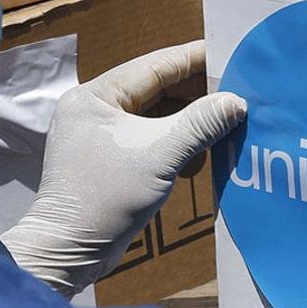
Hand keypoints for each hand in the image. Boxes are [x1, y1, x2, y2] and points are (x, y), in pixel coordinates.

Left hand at [1, 41, 245, 296]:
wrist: (69, 251)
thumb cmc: (105, 198)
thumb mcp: (160, 155)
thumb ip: (200, 124)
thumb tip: (237, 102)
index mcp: (96, 95)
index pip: (156, 65)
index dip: (196, 59)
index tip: (231, 56)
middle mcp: (96, 109)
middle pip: (158, 90)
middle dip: (198, 95)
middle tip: (238, 93)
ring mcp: (102, 135)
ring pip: (158, 117)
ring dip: (191, 124)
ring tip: (225, 127)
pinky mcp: (111, 160)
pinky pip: (152, 140)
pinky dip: (177, 145)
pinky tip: (200, 157)